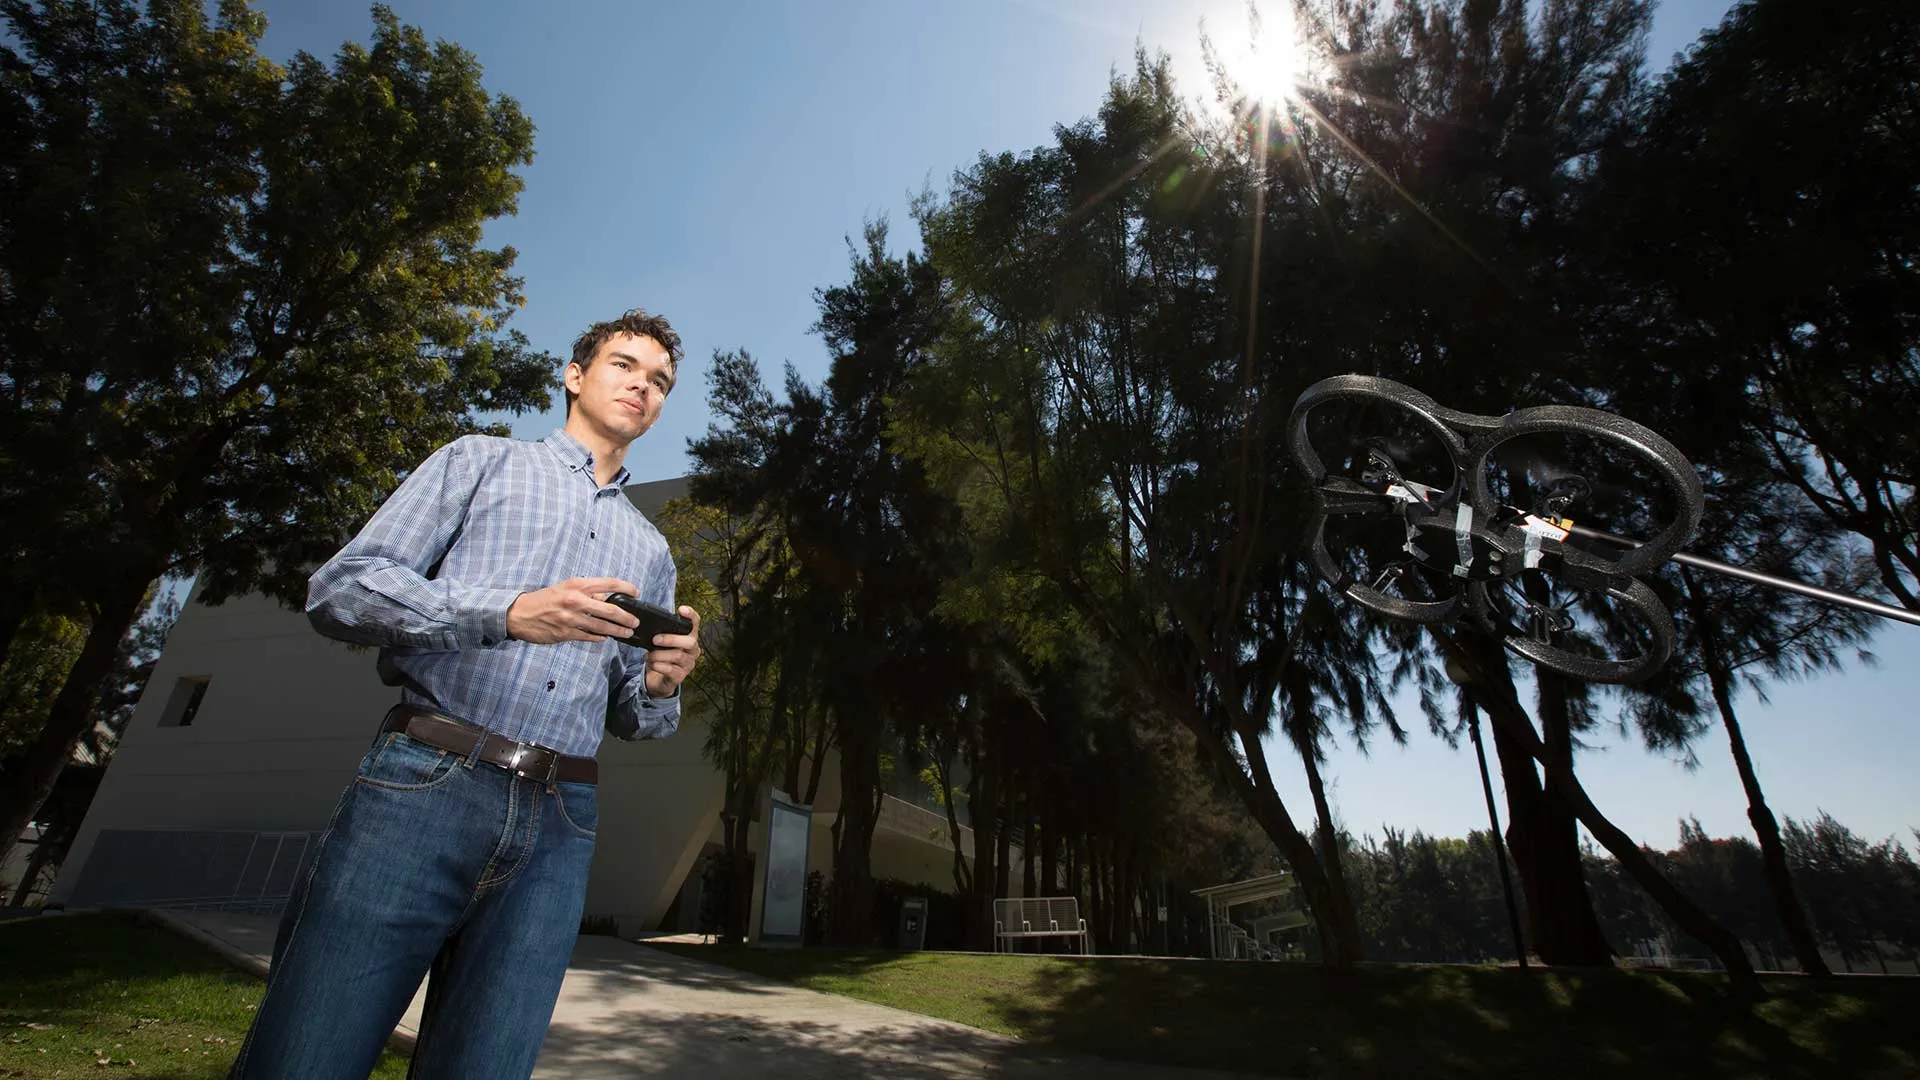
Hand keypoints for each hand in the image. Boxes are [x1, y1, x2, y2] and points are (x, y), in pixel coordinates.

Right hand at [506, 578, 640, 643]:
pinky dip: (600, 638)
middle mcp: (576, 600)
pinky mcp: (566, 633)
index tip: (637, 593)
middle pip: (611, 609)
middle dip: (627, 617)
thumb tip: (608, 598)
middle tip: (636, 622)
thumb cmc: (544, 599)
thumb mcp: (565, 588)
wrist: (519, 614)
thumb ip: (587, 592)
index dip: (627, 588)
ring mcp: (571, 618)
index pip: (610, 583)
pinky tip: (606, 638)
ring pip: (602, 627)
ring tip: (627, 633)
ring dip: (618, 631)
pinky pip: (589, 637)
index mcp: (577, 585)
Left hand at [644, 606, 701, 698]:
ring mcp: (688, 664)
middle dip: (671, 639)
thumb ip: (660, 634)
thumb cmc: (661, 657)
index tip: (681, 609)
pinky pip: (670, 669)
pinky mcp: (680, 676)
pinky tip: (652, 664)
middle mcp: (693, 651)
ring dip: (659, 654)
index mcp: (689, 638)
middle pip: (690, 642)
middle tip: (655, 640)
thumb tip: (648, 626)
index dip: (691, 615)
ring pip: (677, 656)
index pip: (695, 624)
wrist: (658, 680)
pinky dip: (658, 665)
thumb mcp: (661, 644)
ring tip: (649, 655)